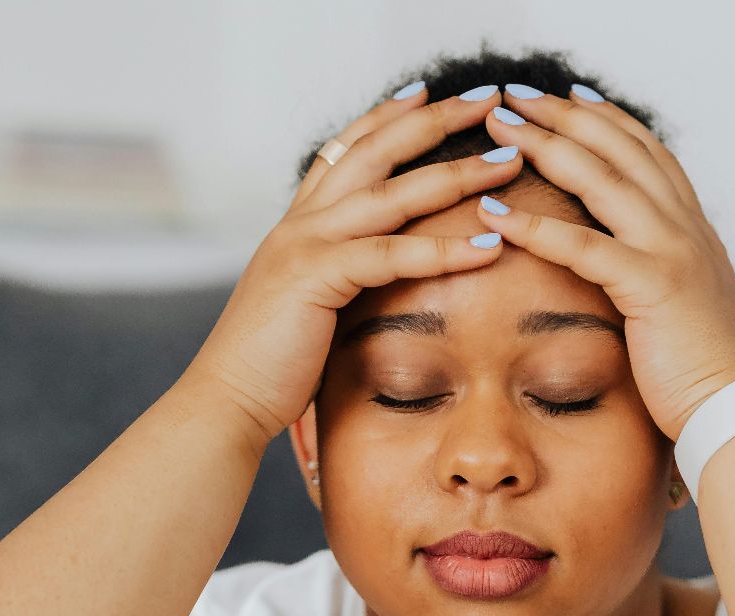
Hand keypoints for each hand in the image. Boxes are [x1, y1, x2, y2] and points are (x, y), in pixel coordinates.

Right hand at [186, 84, 524, 448]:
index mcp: (299, 226)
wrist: (226, 401)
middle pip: (374, 151)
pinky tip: (489, 247)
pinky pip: (392, 254)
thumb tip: (378, 283)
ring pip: (392, 193)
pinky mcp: (316, 277)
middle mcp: (301, 223)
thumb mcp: (309, 308)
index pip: (345, 151)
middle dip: (433, 120)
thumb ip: (339, 281)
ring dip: (456, 173)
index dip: (386, 119)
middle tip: (487, 96)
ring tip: (508, 160)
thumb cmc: (271, 368)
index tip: (428, 94)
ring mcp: (305, 244)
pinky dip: (444, 249)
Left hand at [468, 86, 734, 441]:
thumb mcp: (688, 305)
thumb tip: (636, 270)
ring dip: (544, 146)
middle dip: (563, 115)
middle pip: (618, 149)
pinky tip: (494, 211)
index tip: (567, 94)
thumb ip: (662, 274)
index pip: (646, 153)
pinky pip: (583, 245)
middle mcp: (685, 227)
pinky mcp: (652, 285)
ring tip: (498, 126)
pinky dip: (534, 225)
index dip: (606, 119)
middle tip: (515, 93)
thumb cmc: (707, 372)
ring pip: (600, 179)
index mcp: (693, 228)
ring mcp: (672, 250)